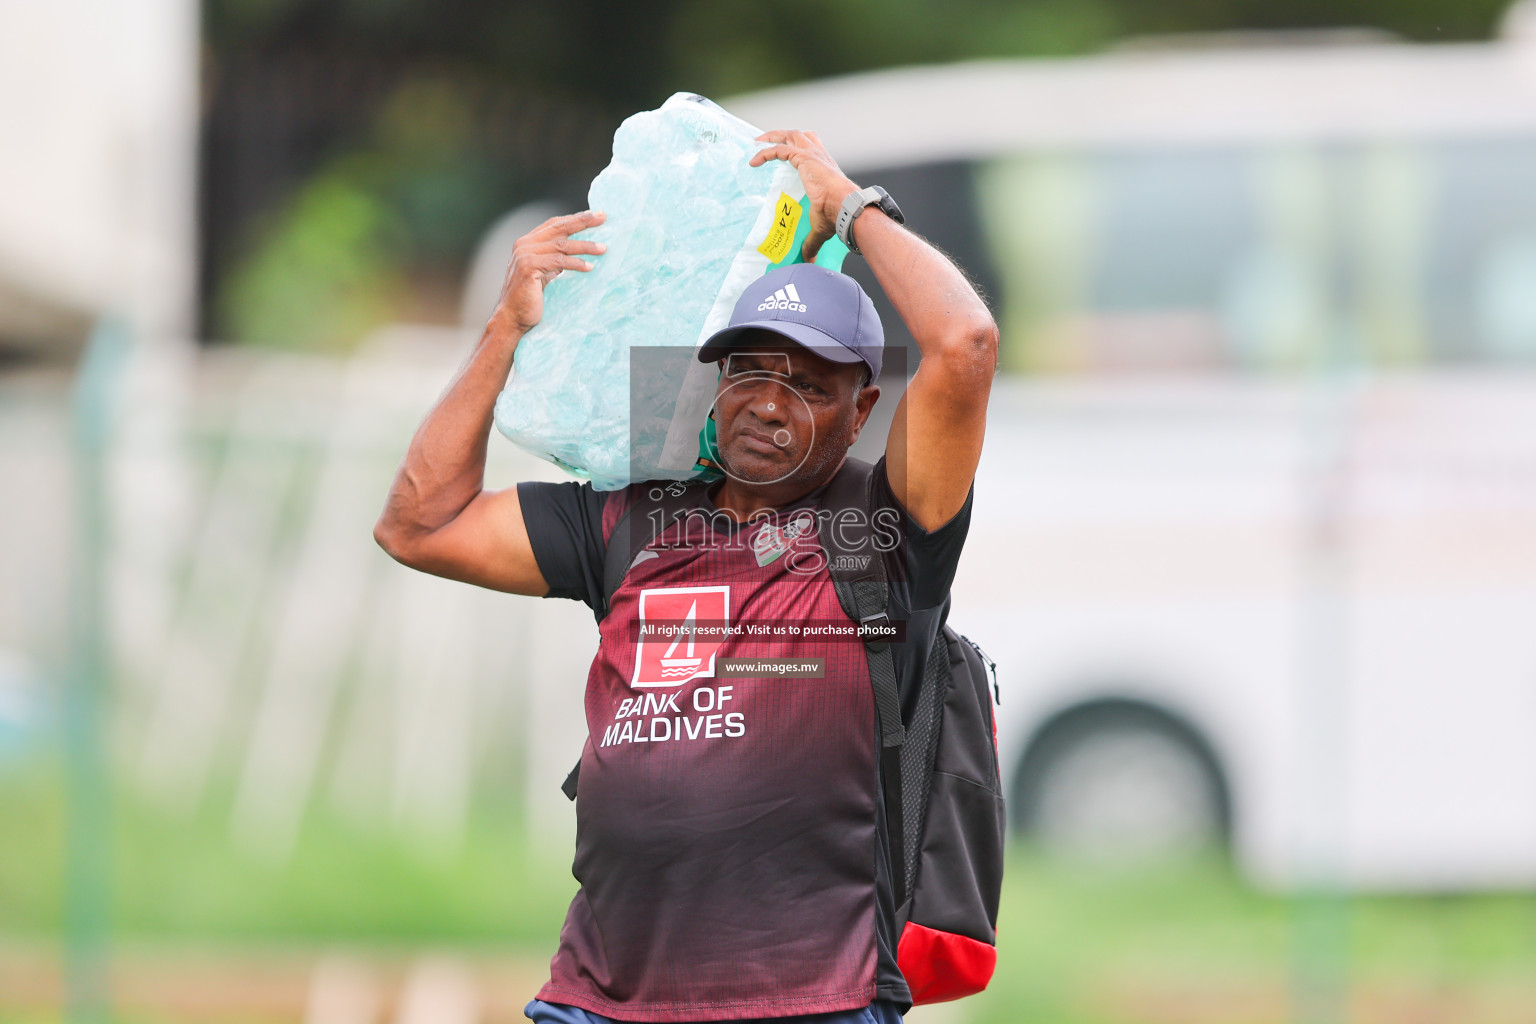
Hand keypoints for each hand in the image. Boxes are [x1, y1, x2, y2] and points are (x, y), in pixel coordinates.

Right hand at [492, 210, 606, 333]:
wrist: (511, 318)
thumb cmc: (530, 298)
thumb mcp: (544, 273)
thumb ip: (553, 259)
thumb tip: (576, 251)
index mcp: (527, 242)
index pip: (554, 224)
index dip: (575, 218)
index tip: (596, 215)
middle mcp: (524, 244)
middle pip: (559, 228)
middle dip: (583, 221)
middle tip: (603, 217)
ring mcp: (525, 255)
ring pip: (562, 245)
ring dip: (585, 246)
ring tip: (603, 248)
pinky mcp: (528, 267)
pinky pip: (558, 261)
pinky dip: (576, 263)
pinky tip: (590, 267)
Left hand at [749, 130, 858, 261]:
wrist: (845, 209)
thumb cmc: (837, 216)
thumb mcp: (820, 227)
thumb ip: (811, 240)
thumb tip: (809, 258)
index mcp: (824, 167)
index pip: (810, 148)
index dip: (795, 147)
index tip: (781, 152)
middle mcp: (820, 157)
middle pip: (799, 135)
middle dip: (781, 135)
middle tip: (763, 140)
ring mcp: (813, 156)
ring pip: (790, 135)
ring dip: (772, 136)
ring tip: (756, 142)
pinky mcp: (804, 159)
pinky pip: (779, 150)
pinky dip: (765, 153)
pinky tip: (753, 162)